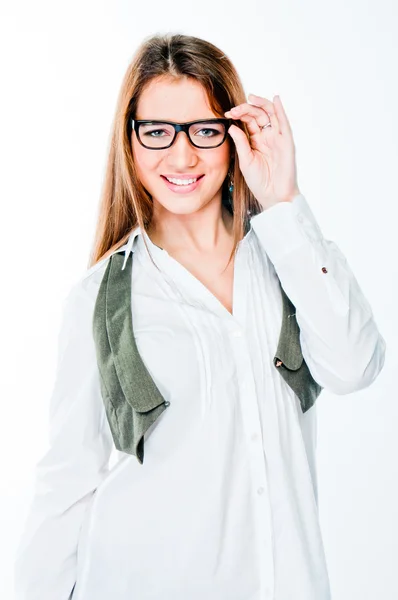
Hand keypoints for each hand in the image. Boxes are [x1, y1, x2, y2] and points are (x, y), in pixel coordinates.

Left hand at [224, 94, 300, 209]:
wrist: (273, 195)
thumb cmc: (259, 181)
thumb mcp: (245, 160)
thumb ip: (240, 143)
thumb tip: (232, 126)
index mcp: (256, 141)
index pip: (248, 121)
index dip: (239, 115)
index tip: (227, 114)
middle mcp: (267, 136)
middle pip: (258, 115)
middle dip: (246, 109)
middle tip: (235, 109)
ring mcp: (277, 138)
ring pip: (271, 114)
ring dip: (261, 104)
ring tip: (251, 98)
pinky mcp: (287, 142)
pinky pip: (284, 123)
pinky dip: (280, 110)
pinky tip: (275, 99)